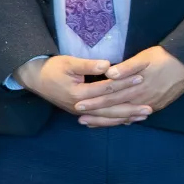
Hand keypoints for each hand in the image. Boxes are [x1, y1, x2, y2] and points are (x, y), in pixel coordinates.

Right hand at [13, 55, 133, 116]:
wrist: (35, 79)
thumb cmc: (52, 68)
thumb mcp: (67, 62)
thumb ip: (87, 65)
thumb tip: (107, 65)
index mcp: (79, 93)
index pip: (107, 88)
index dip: (124, 83)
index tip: (141, 77)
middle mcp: (81, 107)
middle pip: (110, 109)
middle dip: (130, 109)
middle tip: (149, 109)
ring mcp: (81, 112)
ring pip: (106, 117)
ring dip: (125, 117)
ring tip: (142, 117)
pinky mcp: (81, 113)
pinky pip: (100, 120)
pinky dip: (114, 121)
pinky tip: (126, 121)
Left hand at [72, 46, 183, 127]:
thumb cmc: (164, 57)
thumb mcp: (144, 57)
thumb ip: (127, 67)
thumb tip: (109, 74)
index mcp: (136, 87)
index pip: (110, 97)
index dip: (94, 102)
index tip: (78, 106)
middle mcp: (142, 100)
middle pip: (115, 110)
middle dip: (97, 115)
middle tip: (80, 120)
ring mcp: (151, 105)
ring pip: (126, 116)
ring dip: (109, 120)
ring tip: (92, 124)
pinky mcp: (158, 105)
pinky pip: (137, 116)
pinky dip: (125, 120)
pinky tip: (116, 122)